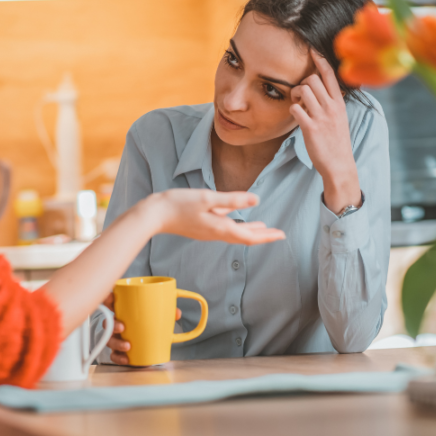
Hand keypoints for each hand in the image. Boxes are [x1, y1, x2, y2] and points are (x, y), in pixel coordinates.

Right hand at [101, 293, 180, 365]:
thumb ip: (167, 312)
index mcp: (124, 311)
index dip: (107, 298)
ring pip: (109, 339)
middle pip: (107, 322)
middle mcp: (118, 323)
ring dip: (116, 343)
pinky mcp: (119, 351)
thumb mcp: (159, 316)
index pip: (111, 302)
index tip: (112, 298)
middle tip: (122, 327)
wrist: (152, 346)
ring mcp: (117, 338)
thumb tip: (176, 313)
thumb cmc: (150, 325)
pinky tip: (126, 359)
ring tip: (128, 346)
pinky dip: (118, 357)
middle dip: (111, 324)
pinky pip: (114, 355)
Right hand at [144, 189, 284, 244]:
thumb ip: (232, 199)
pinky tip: (236, 217)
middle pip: (244, 236)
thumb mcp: (207, 198)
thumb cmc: (178, 204)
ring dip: (250, 230)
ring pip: (234, 232)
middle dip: (262, 235)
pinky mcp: (200, 226)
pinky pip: (223, 227)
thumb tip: (257, 199)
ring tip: (262, 227)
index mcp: (219, 228)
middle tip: (278, 234)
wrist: (153, 214)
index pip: (249, 236)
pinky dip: (235, 224)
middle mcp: (215, 233)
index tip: (281, 235)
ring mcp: (207, 231)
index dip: (267, 236)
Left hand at [290, 51, 361, 213]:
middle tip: (299, 95)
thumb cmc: (337, 142)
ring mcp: (322, 117)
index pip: (330, 75)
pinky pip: (295, 109)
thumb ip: (331, 103)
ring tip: (297, 104)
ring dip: (294, 94)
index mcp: (340, 103)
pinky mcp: (310, 128)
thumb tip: (320, 91)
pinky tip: (295, 116)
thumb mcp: (340, 118)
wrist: (339, 165)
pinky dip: (292, 109)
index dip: (320, 60)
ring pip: (303, 90)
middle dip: (301, 83)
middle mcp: (332, 107)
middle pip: (312, 79)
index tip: (312, 50)